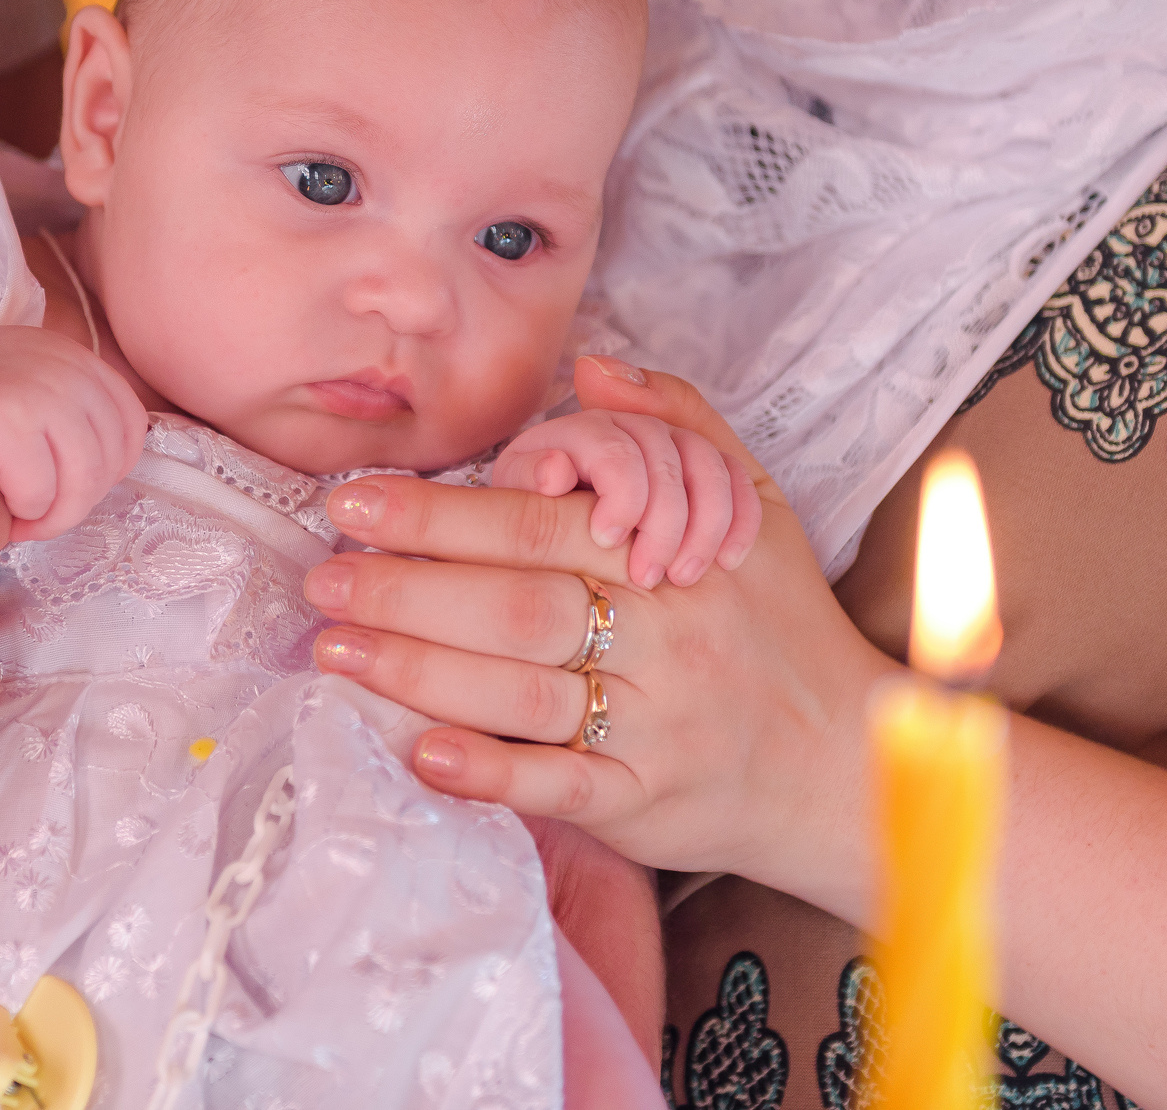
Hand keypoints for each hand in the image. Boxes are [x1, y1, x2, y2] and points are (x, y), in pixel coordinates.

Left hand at [302, 356, 895, 912]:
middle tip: (321, 578)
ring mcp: (656, 724)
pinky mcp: (648, 801)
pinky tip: (423, 752)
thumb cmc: (780, 622)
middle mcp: (663, 638)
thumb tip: (592, 366)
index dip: (442, 513)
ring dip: (418, 670)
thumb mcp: (753, 503)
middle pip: (515, 604)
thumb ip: (676, 424)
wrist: (846, 757)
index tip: (355, 504)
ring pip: (522, 692)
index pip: (539, 526)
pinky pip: (561, 787)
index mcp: (673, 558)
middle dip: (406, 588)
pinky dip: (491, 772)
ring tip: (334, 648)